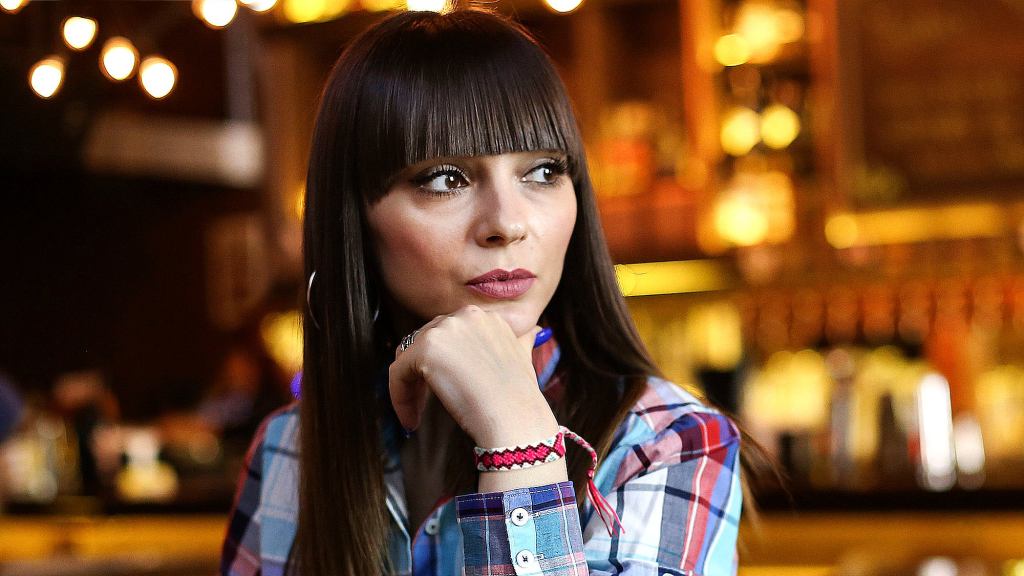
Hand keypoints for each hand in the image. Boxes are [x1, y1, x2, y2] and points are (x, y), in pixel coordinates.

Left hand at [388, 305, 557, 446]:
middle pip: (424, 342)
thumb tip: (533, 332)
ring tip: (418, 412)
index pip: (448, 335)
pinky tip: (411, 420)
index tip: (447, 389)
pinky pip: (397, 374)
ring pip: (408, 357)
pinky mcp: (424, 350)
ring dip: (410, 386)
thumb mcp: (524, 357)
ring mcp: (444, 329)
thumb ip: (521, 341)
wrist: (515, 418)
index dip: (443, 364)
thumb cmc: (519, 398)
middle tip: (426, 404)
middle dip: (423, 373)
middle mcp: (465, 315)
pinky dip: (399, 398)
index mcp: (486, 317)